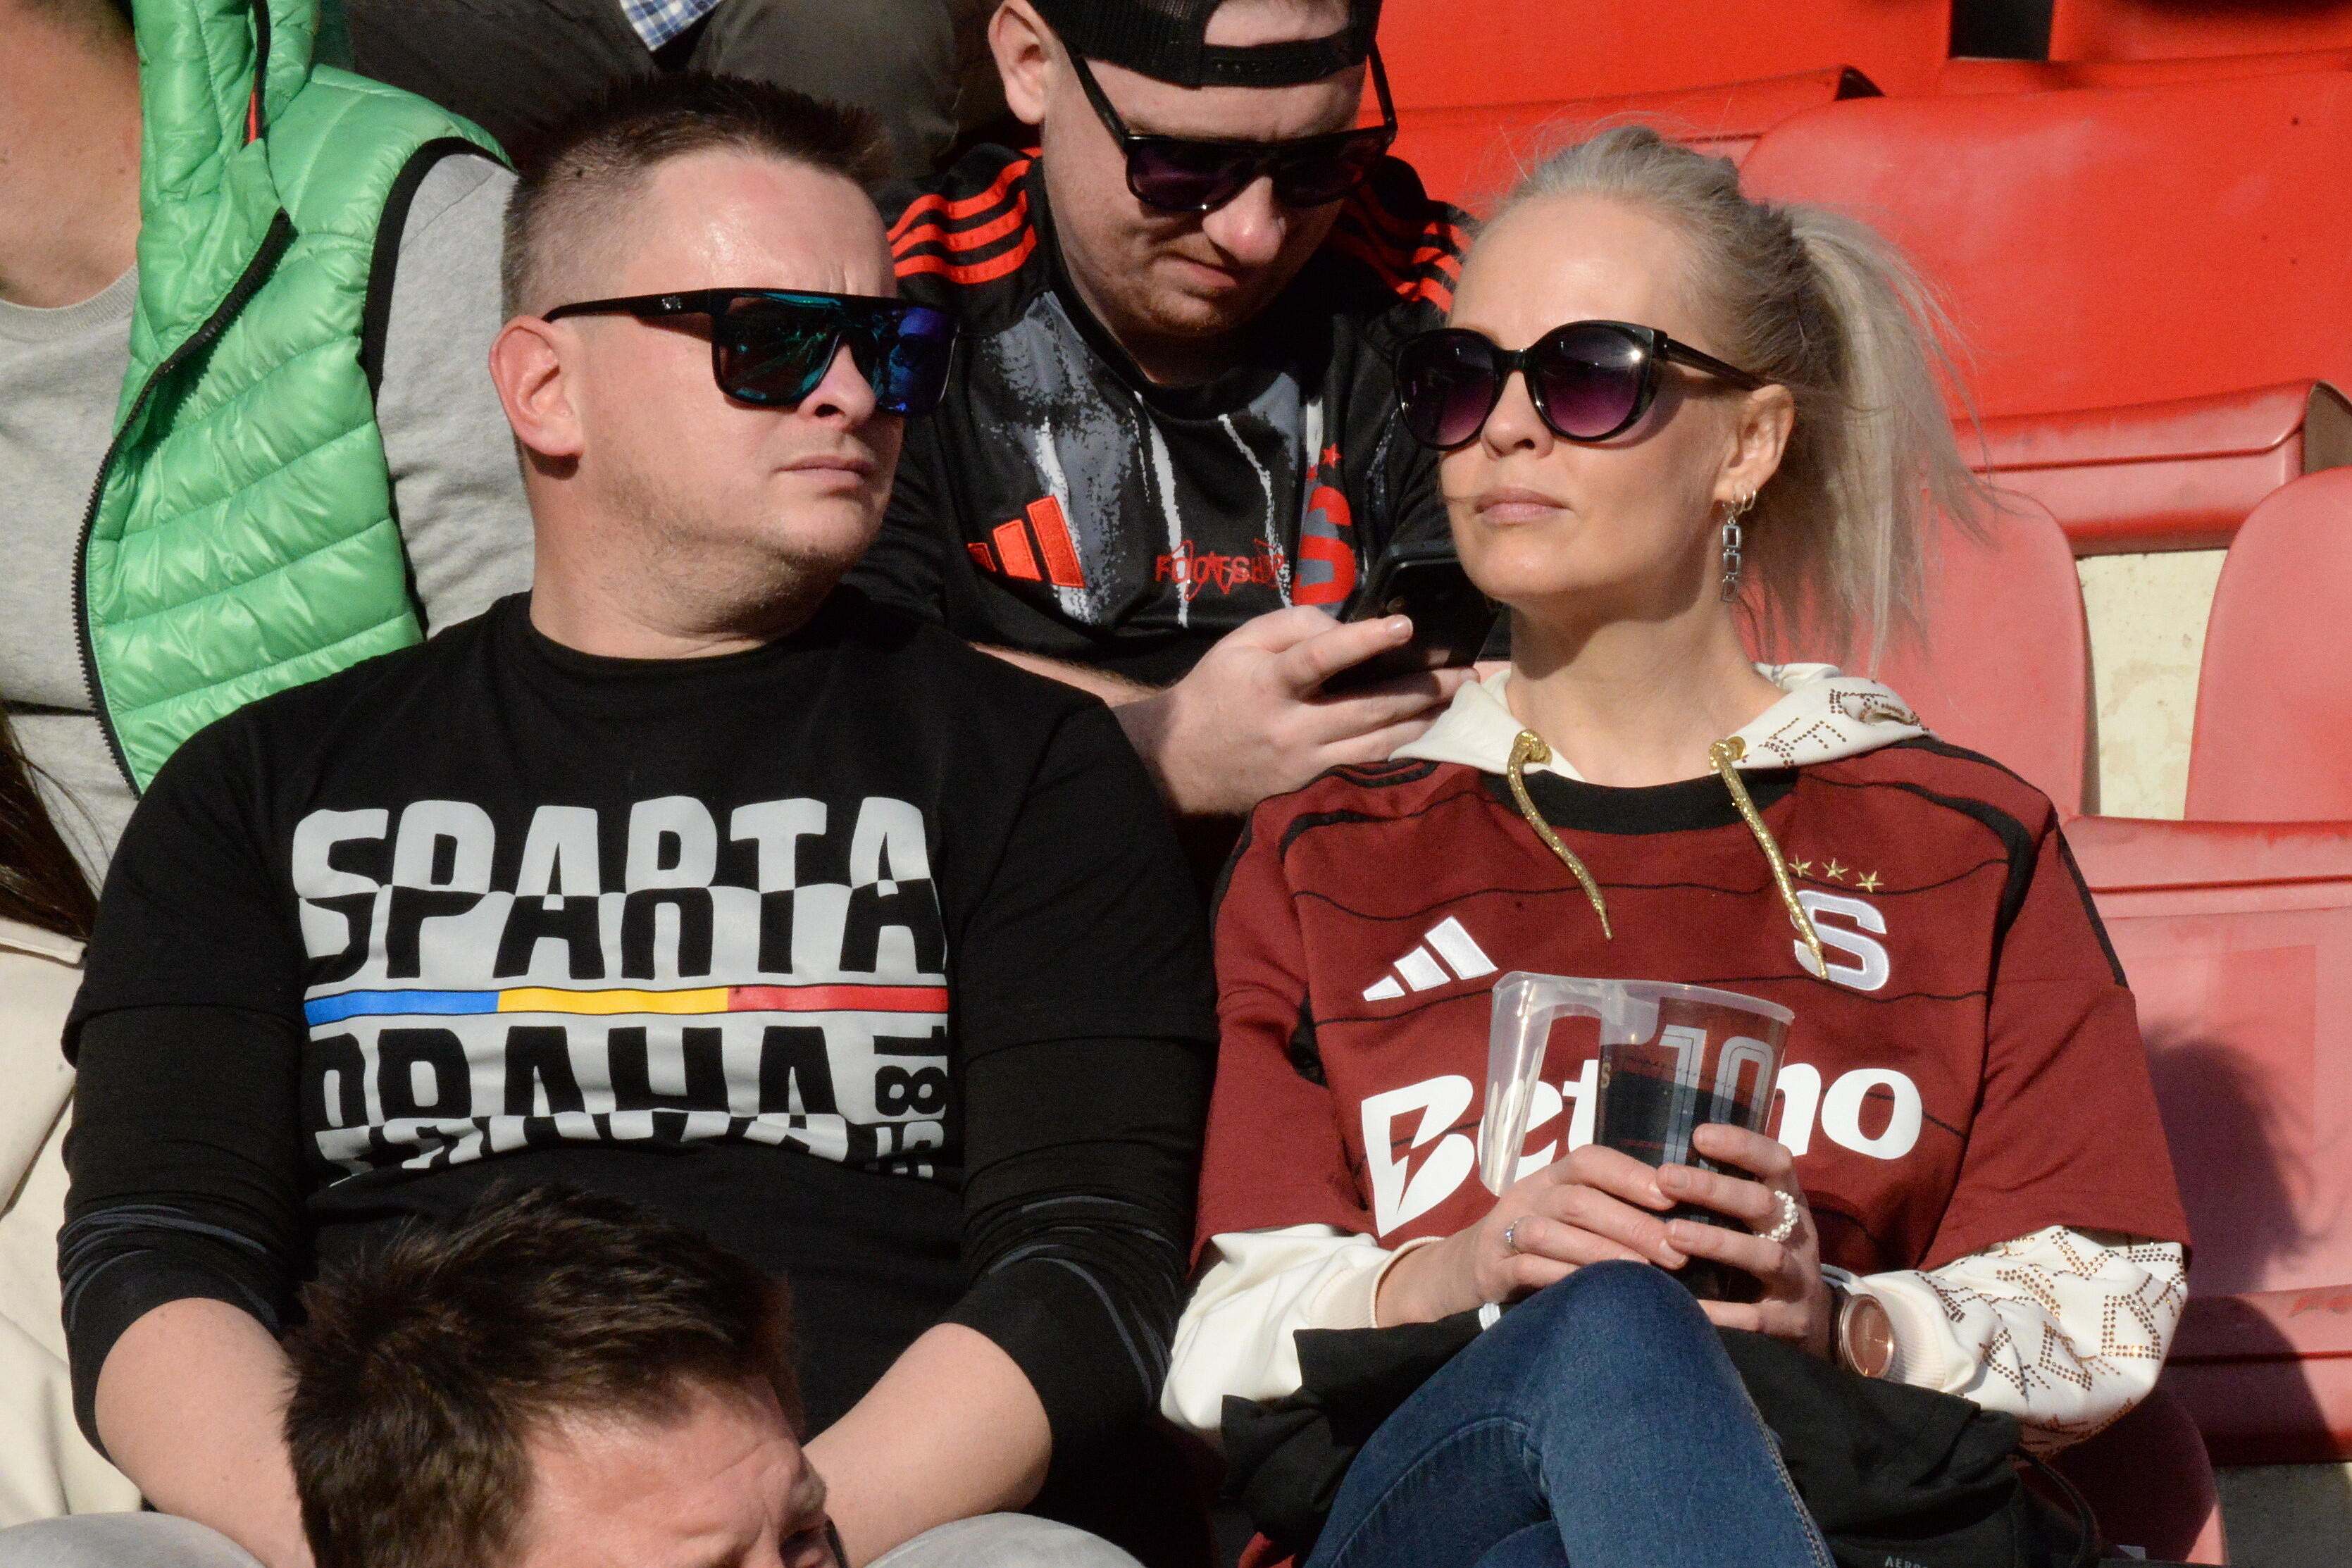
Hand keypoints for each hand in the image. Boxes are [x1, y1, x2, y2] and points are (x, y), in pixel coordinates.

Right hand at [1115, 606, 1472, 815]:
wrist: (1182, 761)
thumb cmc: (1219, 690)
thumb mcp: (1241, 643)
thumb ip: (1293, 624)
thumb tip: (1348, 624)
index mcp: (1268, 683)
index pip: (1318, 659)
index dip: (1361, 641)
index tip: (1404, 626)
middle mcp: (1291, 727)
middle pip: (1367, 708)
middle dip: (1423, 689)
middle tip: (1468, 671)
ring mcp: (1305, 763)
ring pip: (1378, 743)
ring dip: (1425, 720)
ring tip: (1462, 699)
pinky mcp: (1313, 785)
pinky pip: (1368, 764)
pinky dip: (1404, 748)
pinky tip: (1433, 732)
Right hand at [1376, 1143, 1691, 1324]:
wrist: (1462, 1272)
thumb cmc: (1538, 1244)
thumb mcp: (1565, 1216)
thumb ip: (1609, 1211)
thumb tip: (1684, 1219)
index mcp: (1550, 1177)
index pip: (1589, 1160)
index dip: (1630, 1174)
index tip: (1671, 1196)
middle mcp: (1527, 1196)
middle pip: (1579, 1199)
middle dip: (1632, 1225)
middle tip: (1676, 1252)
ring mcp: (1504, 1231)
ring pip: (1553, 1232)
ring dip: (1603, 1252)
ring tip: (1645, 1275)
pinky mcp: (1490, 1270)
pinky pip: (1528, 1269)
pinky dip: (1564, 1278)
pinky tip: (1596, 1293)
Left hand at [1658, 1124, 1832, 1357]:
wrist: (1812, 1320)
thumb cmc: (1765, 1253)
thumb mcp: (1759, 1218)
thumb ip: (1727, 1192)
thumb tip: (1662, 1161)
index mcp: (1789, 1202)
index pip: (1777, 1162)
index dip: (1743, 1145)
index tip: (1699, 1135)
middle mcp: (1797, 1235)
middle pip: (1763, 1204)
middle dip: (1714, 1189)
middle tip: (1665, 1177)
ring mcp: (1798, 1278)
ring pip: (1765, 1256)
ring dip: (1718, 1242)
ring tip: (1672, 1234)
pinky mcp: (1791, 1322)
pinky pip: (1756, 1317)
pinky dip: (1722, 1312)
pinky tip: (1687, 1305)